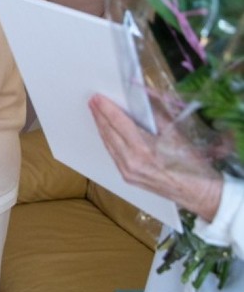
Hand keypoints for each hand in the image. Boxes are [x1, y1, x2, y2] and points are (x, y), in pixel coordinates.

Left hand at [88, 94, 222, 220]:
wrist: (198, 194)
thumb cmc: (191, 164)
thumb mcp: (176, 134)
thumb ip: (156, 116)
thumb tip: (142, 99)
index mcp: (144, 150)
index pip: (119, 123)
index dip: (107, 108)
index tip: (97, 97)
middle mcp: (131, 162)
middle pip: (109, 133)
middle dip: (99, 115)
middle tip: (92, 101)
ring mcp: (127, 172)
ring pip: (108, 144)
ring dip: (101, 127)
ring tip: (95, 112)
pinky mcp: (127, 177)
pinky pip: (113, 154)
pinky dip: (108, 140)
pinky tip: (105, 131)